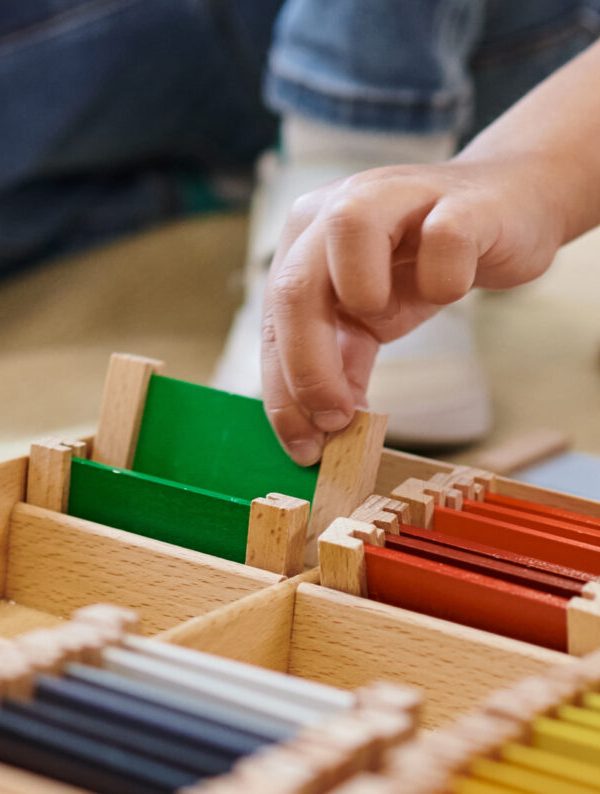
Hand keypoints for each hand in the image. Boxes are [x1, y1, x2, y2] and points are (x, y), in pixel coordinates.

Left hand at [261, 154, 564, 464]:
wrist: (502, 210)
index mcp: (306, 243)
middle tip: (337, 420)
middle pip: (295, 285)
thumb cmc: (423, 265)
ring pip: (350, 226)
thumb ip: (341, 363)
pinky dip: (445, 280)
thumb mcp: (370, 320)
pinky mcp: (461, 203)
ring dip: (361, 294)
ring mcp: (398, 196)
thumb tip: (321, 433)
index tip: (305, 448)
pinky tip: (450, 289)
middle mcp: (338, 210)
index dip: (283, 392)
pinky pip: (444, 239)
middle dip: (308, 367)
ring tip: (383, 322)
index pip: (275, 323)